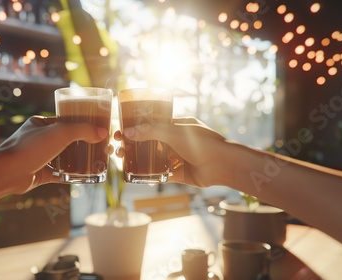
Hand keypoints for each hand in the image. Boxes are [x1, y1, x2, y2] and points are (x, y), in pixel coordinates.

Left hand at [0, 115, 108, 193]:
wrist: (8, 172)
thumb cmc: (30, 148)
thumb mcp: (61, 132)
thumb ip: (82, 130)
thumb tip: (102, 132)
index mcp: (40, 123)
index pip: (64, 121)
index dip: (81, 124)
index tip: (97, 129)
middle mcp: (39, 139)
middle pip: (66, 140)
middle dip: (82, 144)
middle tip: (99, 147)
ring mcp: (39, 157)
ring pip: (64, 157)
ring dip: (78, 160)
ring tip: (96, 161)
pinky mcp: (40, 174)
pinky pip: (60, 173)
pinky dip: (72, 175)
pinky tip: (85, 177)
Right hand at [114, 117, 230, 186]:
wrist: (224, 165)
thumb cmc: (204, 143)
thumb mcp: (175, 132)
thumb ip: (151, 131)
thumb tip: (128, 132)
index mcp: (176, 125)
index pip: (151, 124)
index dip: (134, 127)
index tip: (120, 131)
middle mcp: (175, 140)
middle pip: (148, 142)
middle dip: (131, 144)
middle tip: (117, 148)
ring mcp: (176, 157)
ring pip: (152, 158)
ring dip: (136, 159)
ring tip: (121, 160)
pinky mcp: (178, 173)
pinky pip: (159, 174)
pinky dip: (147, 174)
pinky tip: (133, 174)